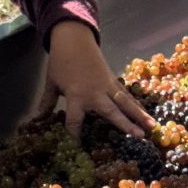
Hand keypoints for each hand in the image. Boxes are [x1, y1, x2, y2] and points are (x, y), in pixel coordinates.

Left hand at [33, 21, 156, 138]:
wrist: (74, 39)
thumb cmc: (61, 62)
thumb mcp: (51, 83)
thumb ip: (46, 103)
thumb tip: (36, 121)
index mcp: (76, 95)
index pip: (74, 121)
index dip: (74, 135)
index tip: (78, 149)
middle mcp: (95, 93)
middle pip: (112, 112)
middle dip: (125, 124)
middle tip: (139, 136)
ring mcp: (107, 86)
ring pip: (126, 103)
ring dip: (139, 115)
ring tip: (152, 127)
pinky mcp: (113, 81)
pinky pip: (126, 95)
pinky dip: (137, 105)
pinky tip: (147, 115)